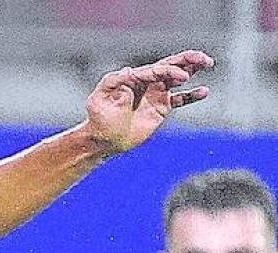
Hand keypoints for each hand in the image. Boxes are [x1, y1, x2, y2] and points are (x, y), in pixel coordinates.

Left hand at [83, 50, 212, 154]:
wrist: (104, 140)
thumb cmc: (98, 119)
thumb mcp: (98, 99)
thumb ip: (112, 83)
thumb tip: (128, 70)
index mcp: (133, 78)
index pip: (155, 70)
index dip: (169, 71)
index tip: (182, 77)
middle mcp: (146, 83)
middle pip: (169, 66)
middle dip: (187, 60)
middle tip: (203, 59)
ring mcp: (155, 95)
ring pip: (177, 78)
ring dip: (192, 69)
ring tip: (208, 63)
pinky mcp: (161, 108)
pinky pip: (180, 99)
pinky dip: (192, 95)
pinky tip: (204, 91)